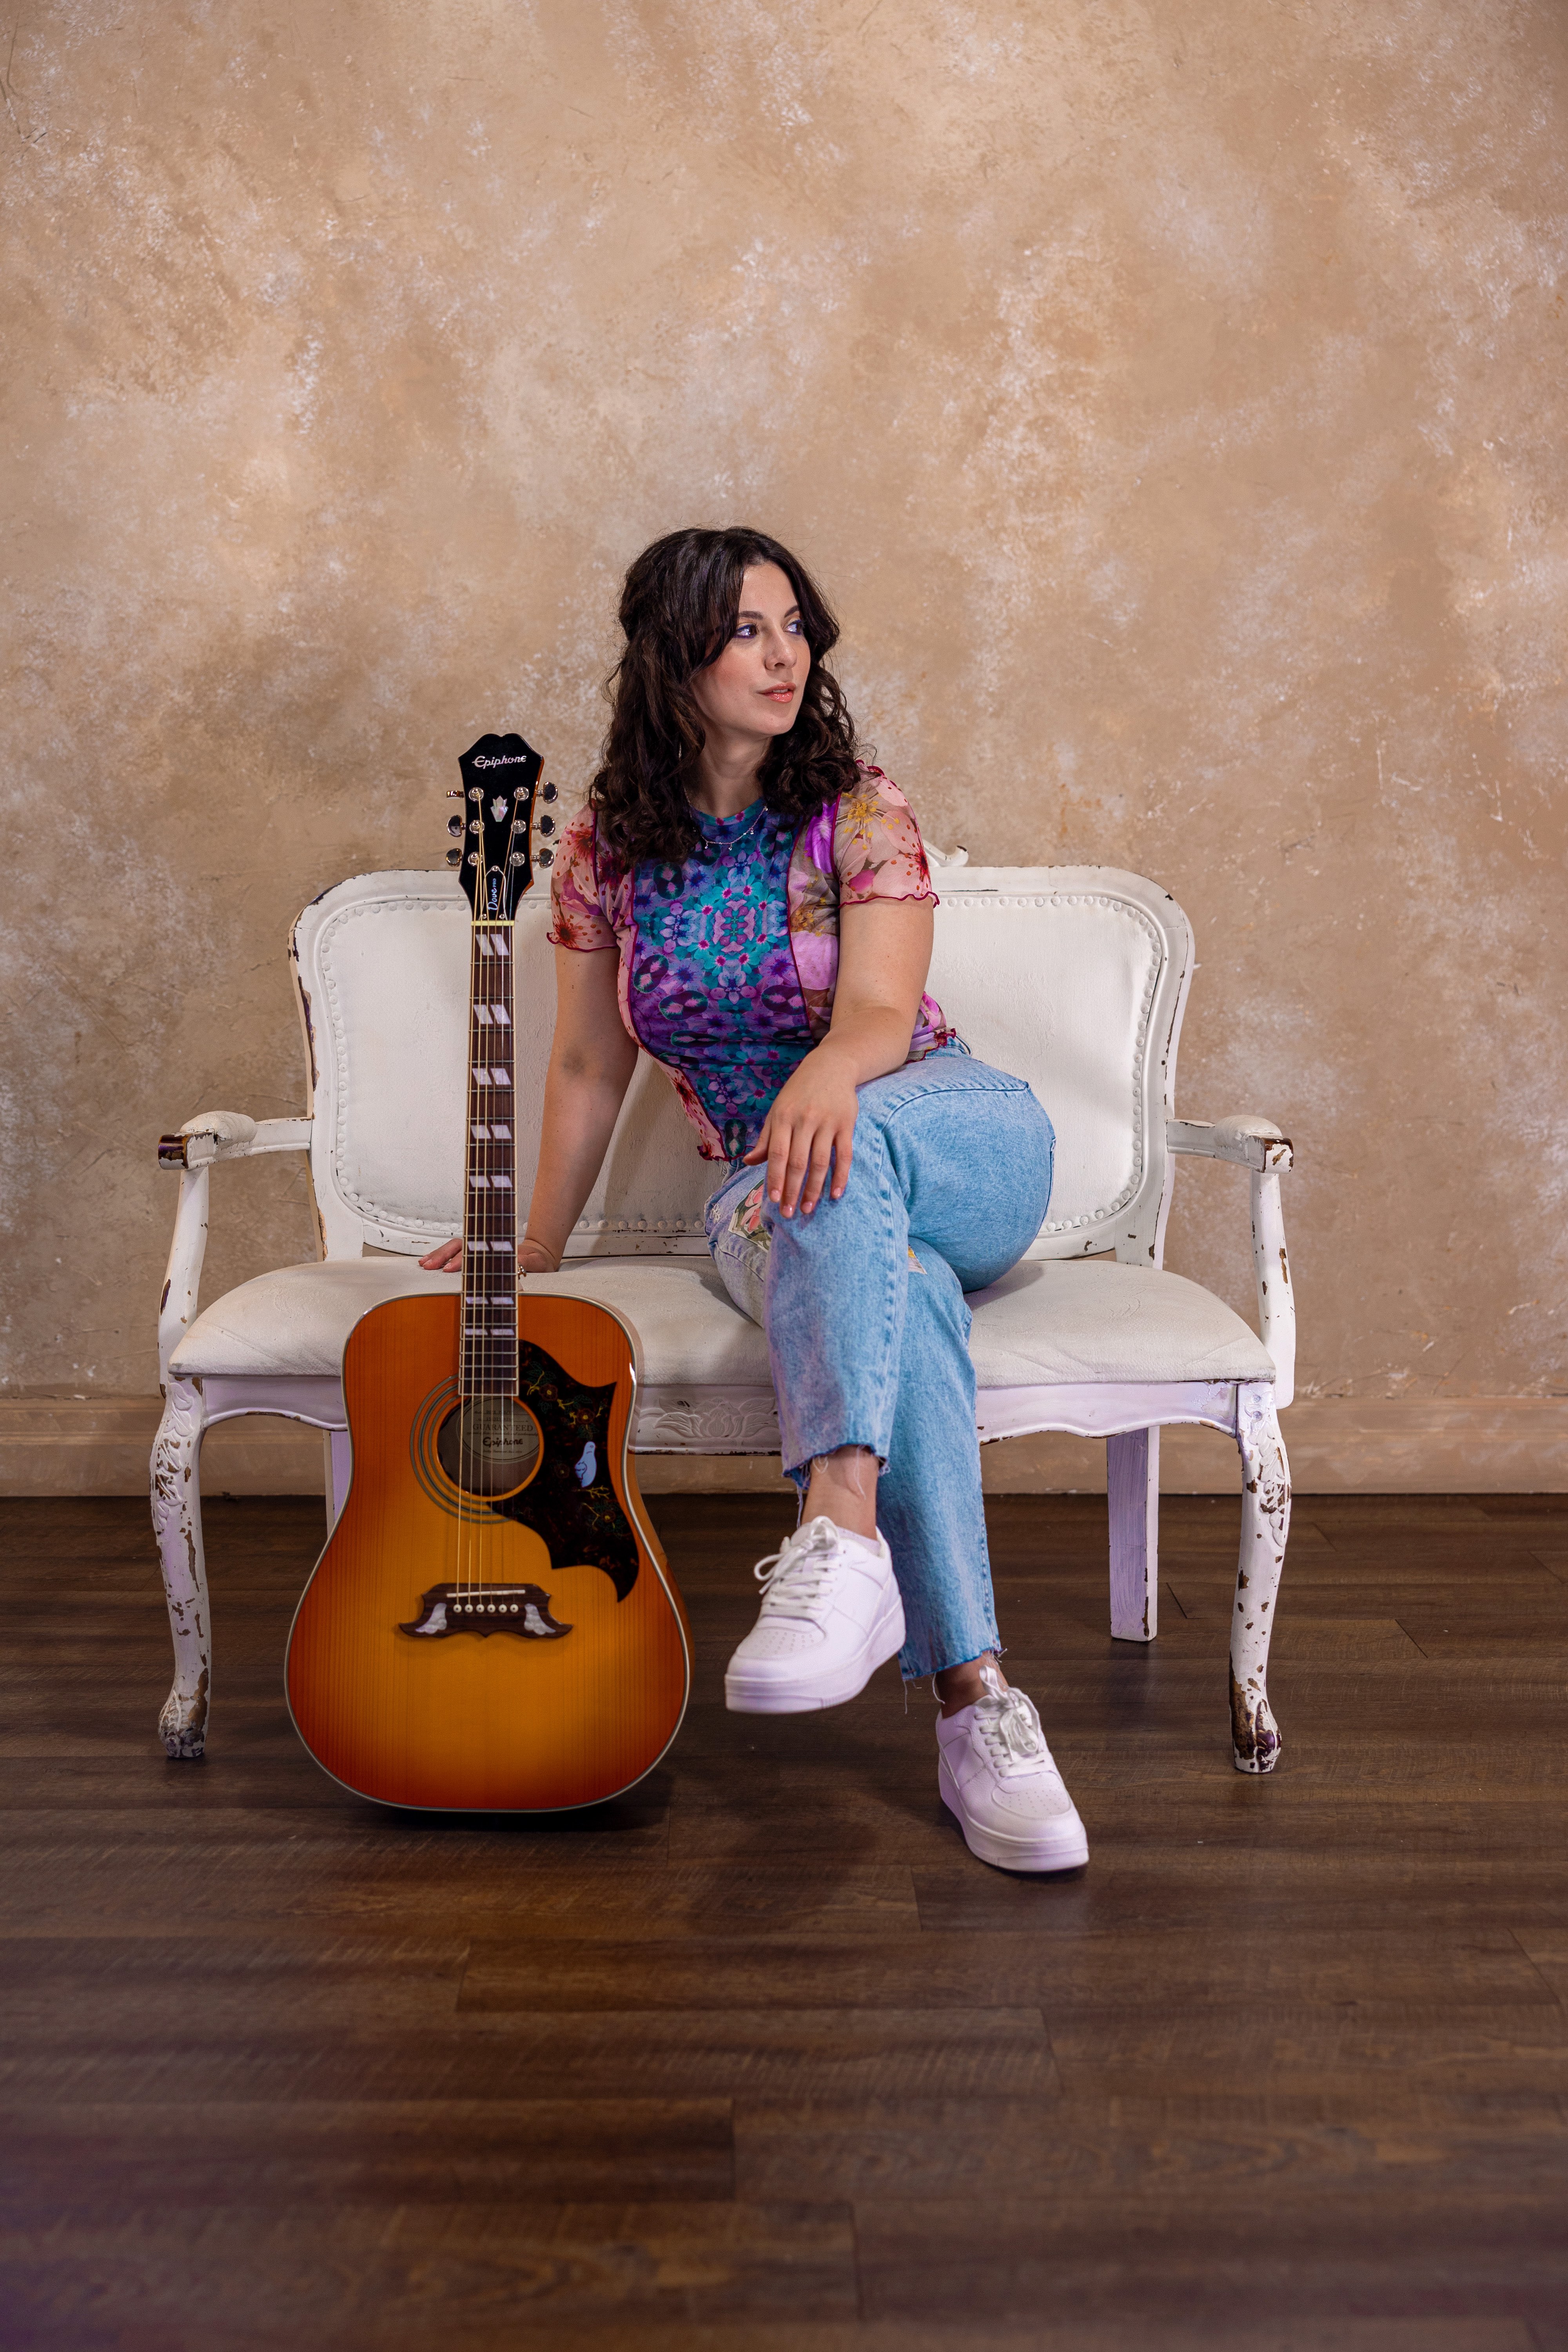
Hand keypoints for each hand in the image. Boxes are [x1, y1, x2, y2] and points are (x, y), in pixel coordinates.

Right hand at [417, 1237, 559, 1273]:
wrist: (538, 1258)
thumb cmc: (536, 1262)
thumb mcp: (538, 1263)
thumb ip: (528, 1262)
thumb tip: (519, 1261)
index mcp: (497, 1247)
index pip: (475, 1253)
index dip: (462, 1260)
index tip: (451, 1268)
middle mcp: (485, 1246)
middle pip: (459, 1247)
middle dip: (443, 1256)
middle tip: (432, 1267)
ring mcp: (478, 1249)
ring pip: (453, 1248)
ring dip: (438, 1255)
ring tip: (425, 1264)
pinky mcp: (473, 1256)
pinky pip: (453, 1253)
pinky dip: (440, 1256)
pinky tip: (428, 1262)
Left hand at [743, 1046, 858, 1216]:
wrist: (831, 1066)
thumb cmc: (799, 1092)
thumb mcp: (778, 1110)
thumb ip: (766, 1138)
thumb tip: (749, 1162)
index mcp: (783, 1117)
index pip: (777, 1153)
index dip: (774, 1177)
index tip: (772, 1199)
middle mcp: (804, 1120)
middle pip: (798, 1162)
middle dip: (792, 1189)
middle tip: (788, 1213)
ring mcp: (827, 1122)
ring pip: (820, 1162)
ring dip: (814, 1188)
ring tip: (807, 1208)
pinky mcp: (847, 1124)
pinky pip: (844, 1155)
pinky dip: (841, 1176)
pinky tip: (835, 1194)